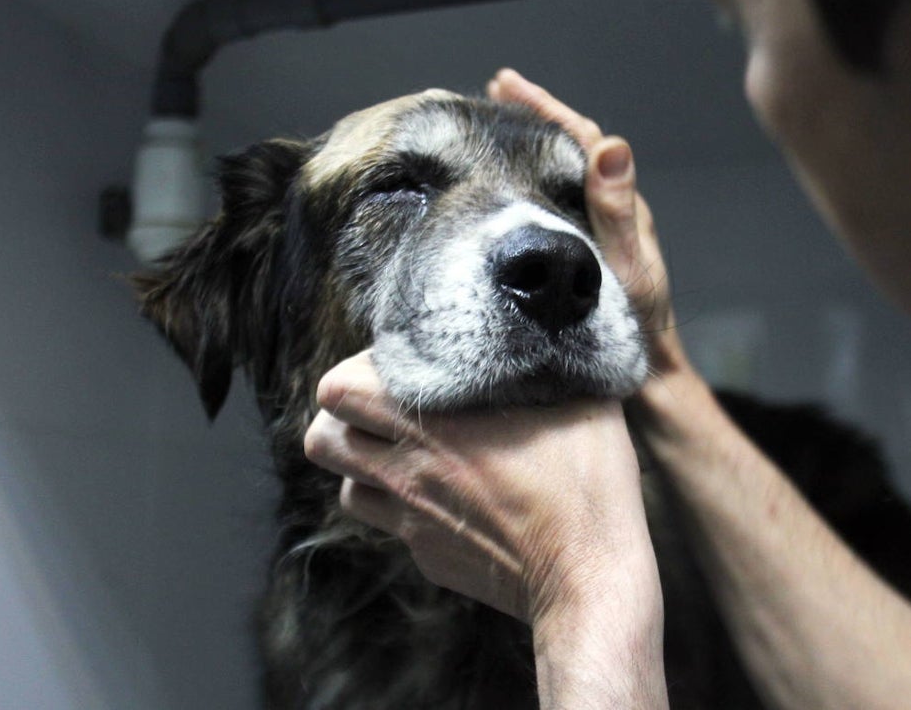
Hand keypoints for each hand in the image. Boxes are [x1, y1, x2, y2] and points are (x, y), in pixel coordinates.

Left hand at [303, 351, 659, 626]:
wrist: (589, 579)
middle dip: (345, 418)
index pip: (337, 390)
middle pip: (322, 439)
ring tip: (411, 452)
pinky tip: (453, 496)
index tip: (406, 365)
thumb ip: (550, 359)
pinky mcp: (430, 558)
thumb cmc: (588, 484)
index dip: (361, 368)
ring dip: (368, 465)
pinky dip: (407, 507)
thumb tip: (547, 331)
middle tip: (388, 406)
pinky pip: (394, 525)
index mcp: (431, 426)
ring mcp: (414, 523)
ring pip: (348, 488)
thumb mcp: (580, 400)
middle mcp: (407, 475)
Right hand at [487, 68, 686, 374]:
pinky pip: (558, 199)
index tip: (507, 85)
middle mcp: (614, 209)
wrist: (649, 373)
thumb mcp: (627, 269)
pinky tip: (511, 184)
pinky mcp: (588, 249)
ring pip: (565, 170)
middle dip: (537, 113)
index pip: (583, 139)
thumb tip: (611, 146)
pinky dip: (533, 178)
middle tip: (497, 89)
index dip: (546, 107)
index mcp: (623, 206)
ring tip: (500, 121)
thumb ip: (617, 213)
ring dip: (534, 141)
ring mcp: (601, 229)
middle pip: (573, 145)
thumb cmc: (639, 328)